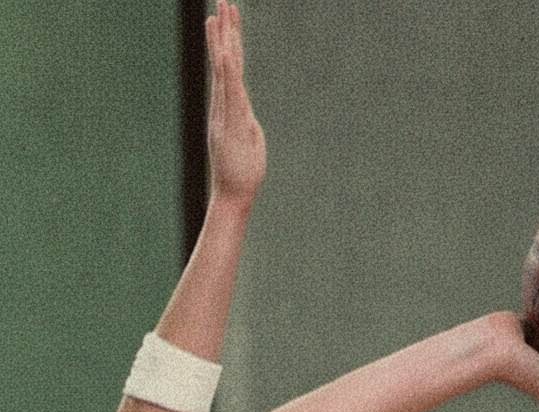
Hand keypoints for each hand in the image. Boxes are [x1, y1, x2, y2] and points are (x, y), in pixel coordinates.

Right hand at [206, 1, 265, 206]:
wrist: (233, 194)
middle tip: (223, 2)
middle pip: (226, 61)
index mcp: (232, 106)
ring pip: (224, 71)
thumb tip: (246, 116)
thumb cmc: (243, 171)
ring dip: (222, 43)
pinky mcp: (230, 123)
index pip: (232, 67)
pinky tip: (224, 52)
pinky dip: (227, 72)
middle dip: (225, 31)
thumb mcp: (250, 140)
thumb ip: (247, 122)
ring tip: (217, 16)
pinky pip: (229, 93)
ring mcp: (225, 112)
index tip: (227, 16)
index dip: (230, 41)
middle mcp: (225, 104)